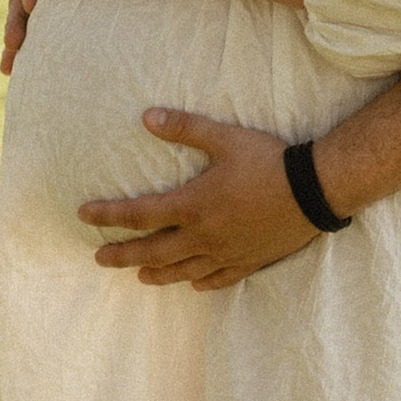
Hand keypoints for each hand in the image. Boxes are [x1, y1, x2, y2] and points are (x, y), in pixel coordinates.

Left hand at [79, 111, 319, 286]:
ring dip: (156, 273)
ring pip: (182, 270)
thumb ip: (185, 128)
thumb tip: (147, 117)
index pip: (139, 215)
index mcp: (193, 205)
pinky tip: (193, 283)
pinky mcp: (249, 261)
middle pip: (152, 251)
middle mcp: (204, 235)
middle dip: (122, 254)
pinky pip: (219, 278)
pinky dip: (201, 282)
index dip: (109, 216)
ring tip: (139, 275)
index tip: (85, 215)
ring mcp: (226, 252)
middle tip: (99, 258)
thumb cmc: (269, 161)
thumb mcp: (225, 138)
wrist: (315, 191)